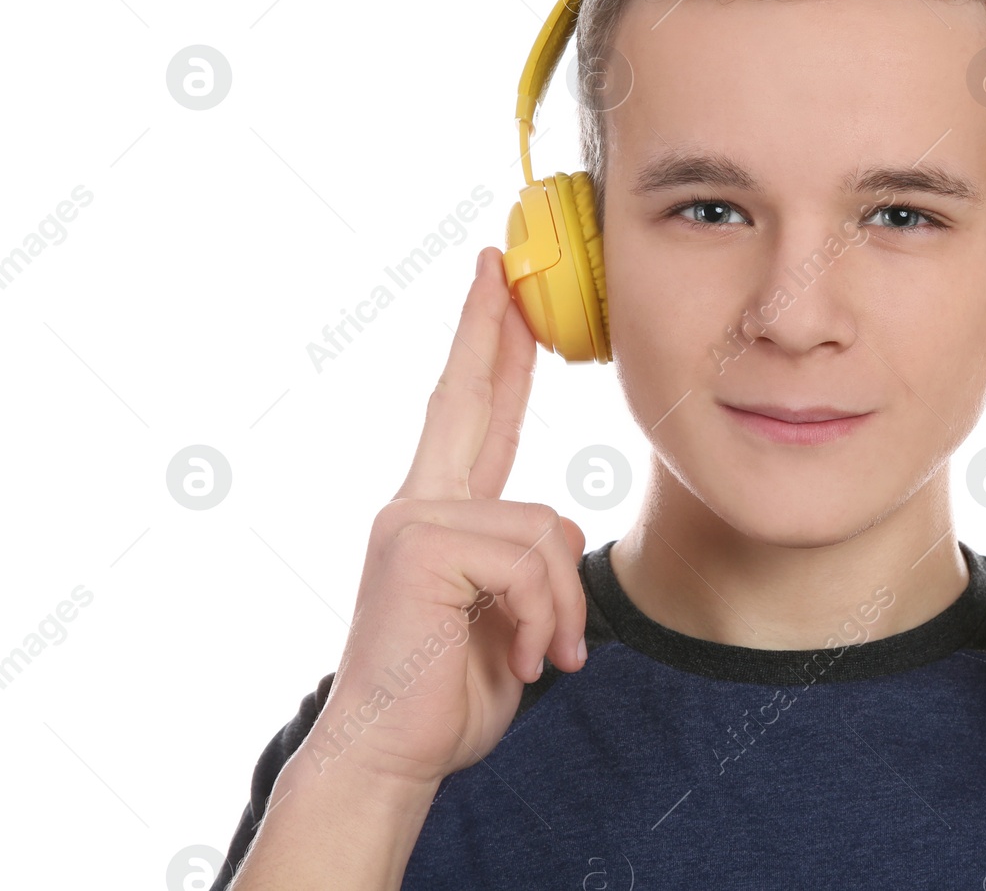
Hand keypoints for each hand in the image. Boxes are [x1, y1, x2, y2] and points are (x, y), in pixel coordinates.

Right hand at [310, 246, 587, 790]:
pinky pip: (532, 557)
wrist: (394, 754)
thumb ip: (527, 558)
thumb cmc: (452, 689)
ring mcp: (414, 520)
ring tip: (547, 655)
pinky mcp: (420, 546)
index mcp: (441, 513)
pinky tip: (527, 658)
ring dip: (564, 605)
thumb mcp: (510, 613)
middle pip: (464, 396)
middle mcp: (419, 504)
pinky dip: (548, 617)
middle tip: (499, 257)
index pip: (471, 413)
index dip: (488, 348)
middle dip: (487, 324)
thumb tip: (555, 528)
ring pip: (546, 524)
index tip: (499, 288)